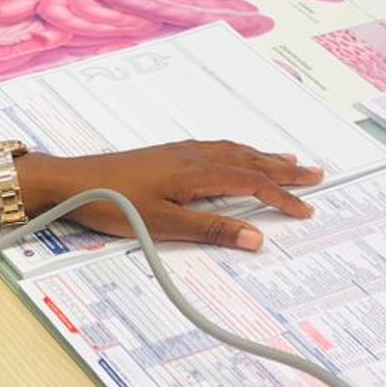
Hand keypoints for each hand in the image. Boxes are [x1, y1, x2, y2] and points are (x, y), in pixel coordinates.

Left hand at [20, 140, 323, 250]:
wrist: (70, 181)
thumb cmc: (111, 204)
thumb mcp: (163, 225)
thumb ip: (210, 230)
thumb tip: (255, 237)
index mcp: (197, 173)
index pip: (251, 183)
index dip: (281, 197)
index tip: (306, 210)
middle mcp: (192, 156)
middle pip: (248, 161)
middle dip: (283, 169)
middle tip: (315, 174)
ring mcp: (177, 153)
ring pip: (232, 152)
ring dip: (262, 158)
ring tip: (286, 161)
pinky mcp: (164, 155)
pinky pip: (214, 149)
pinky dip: (236, 153)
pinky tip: (233, 157)